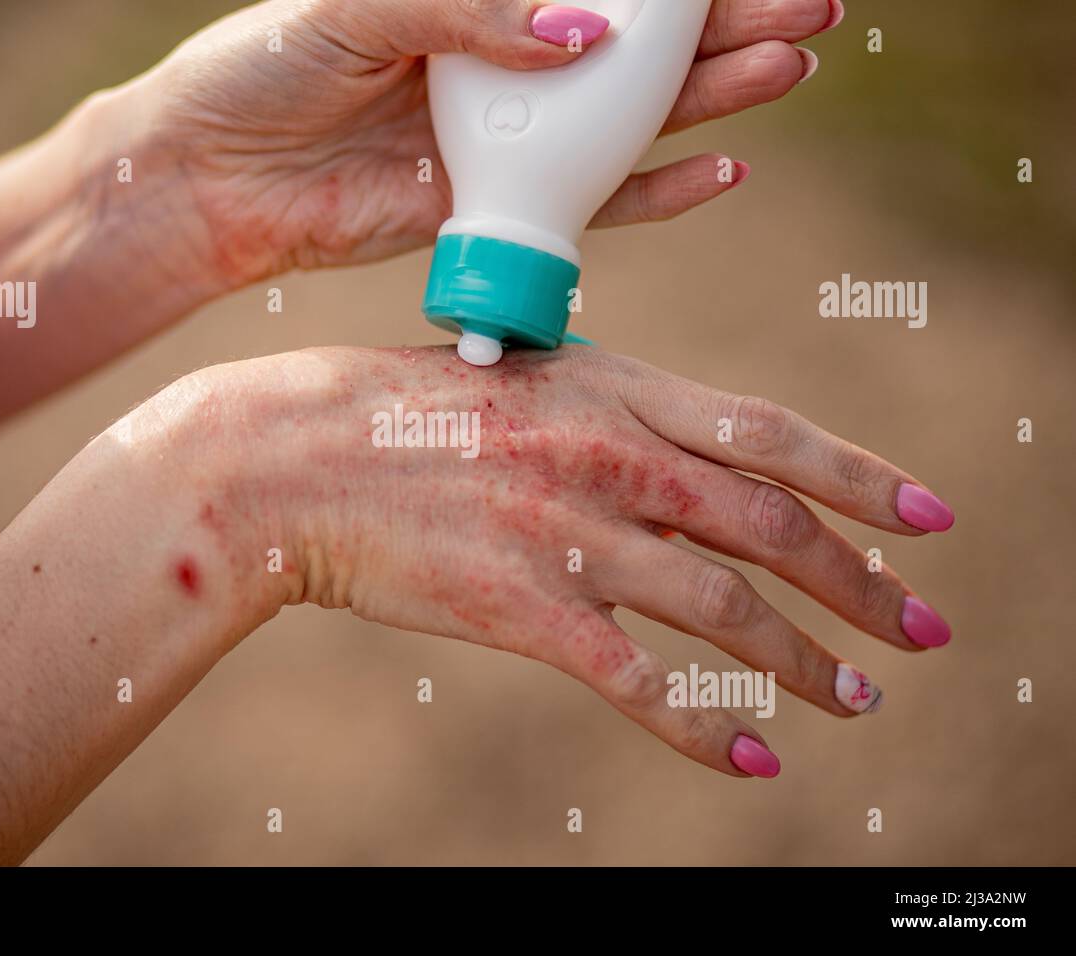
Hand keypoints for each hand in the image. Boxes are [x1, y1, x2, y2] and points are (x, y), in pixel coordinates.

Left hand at [129, 0, 841, 288]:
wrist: (211, 179)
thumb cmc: (264, 69)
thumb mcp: (362, 6)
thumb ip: (472, 9)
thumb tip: (587, 35)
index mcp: (477, 2)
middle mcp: (504, 66)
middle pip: (636, 49)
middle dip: (723, 24)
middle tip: (808, 6)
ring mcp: (506, 140)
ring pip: (632, 122)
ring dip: (713, 97)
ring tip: (786, 66)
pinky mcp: (494, 209)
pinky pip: (593, 205)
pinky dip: (658, 192)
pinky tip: (723, 169)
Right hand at [215, 345, 950, 776]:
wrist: (302, 458)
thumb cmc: (411, 412)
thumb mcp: (532, 383)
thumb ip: (622, 419)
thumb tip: (704, 469)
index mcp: (618, 391)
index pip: (772, 436)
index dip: (863, 479)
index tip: (931, 519)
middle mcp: (611, 459)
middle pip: (772, 529)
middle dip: (863, 586)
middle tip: (923, 631)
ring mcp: (571, 535)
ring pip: (725, 612)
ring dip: (806, 664)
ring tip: (856, 701)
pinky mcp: (526, 610)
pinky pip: (642, 683)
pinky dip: (707, 728)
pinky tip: (754, 758)